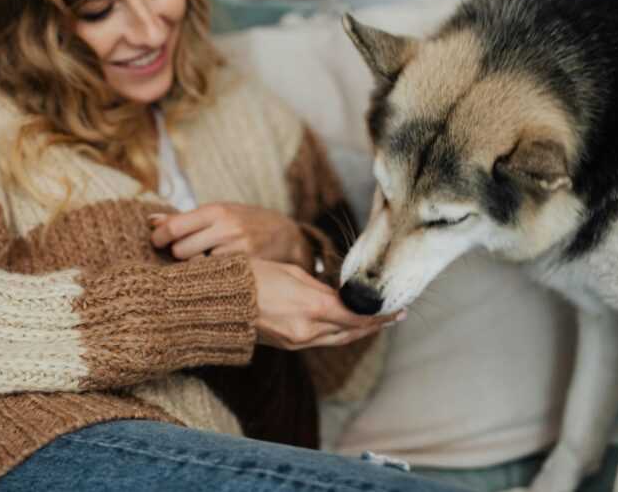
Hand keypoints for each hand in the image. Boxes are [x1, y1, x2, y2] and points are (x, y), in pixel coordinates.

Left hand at [150, 202, 310, 265]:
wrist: (286, 235)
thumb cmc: (245, 221)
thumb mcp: (218, 212)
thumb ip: (185, 218)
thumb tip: (150, 221)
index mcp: (216, 211)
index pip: (174, 227)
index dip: (159, 238)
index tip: (156, 242)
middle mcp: (226, 228)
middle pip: (181, 250)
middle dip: (178, 253)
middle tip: (184, 252)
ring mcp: (238, 250)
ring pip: (195, 267)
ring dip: (194, 267)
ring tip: (202, 261)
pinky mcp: (247, 268)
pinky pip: (215, 276)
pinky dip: (211, 275)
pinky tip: (217, 271)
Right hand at [249, 258, 402, 349]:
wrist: (220, 301)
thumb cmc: (253, 277)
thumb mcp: (292, 273)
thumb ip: (319, 287)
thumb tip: (337, 295)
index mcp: (313, 307)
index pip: (357, 315)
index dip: (379, 316)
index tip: (397, 310)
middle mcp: (309, 329)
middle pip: (351, 331)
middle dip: (373, 325)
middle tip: (392, 317)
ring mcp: (298, 341)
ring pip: (337, 339)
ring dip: (356, 331)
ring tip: (372, 323)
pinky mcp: (288, 346)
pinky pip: (321, 341)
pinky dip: (336, 333)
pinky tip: (344, 326)